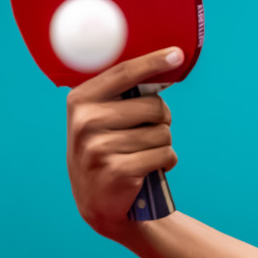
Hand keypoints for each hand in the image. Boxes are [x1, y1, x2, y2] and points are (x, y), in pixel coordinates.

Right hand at [65, 48, 182, 238]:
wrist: (99, 203)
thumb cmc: (107, 151)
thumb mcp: (100, 120)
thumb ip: (121, 96)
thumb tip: (164, 64)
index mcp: (80, 101)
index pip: (123, 73)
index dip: (152, 62)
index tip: (176, 54)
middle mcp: (85, 121)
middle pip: (154, 106)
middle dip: (162, 120)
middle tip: (147, 134)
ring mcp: (98, 147)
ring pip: (163, 132)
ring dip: (163, 145)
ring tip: (143, 154)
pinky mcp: (116, 170)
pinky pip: (164, 154)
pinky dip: (166, 161)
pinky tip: (151, 169)